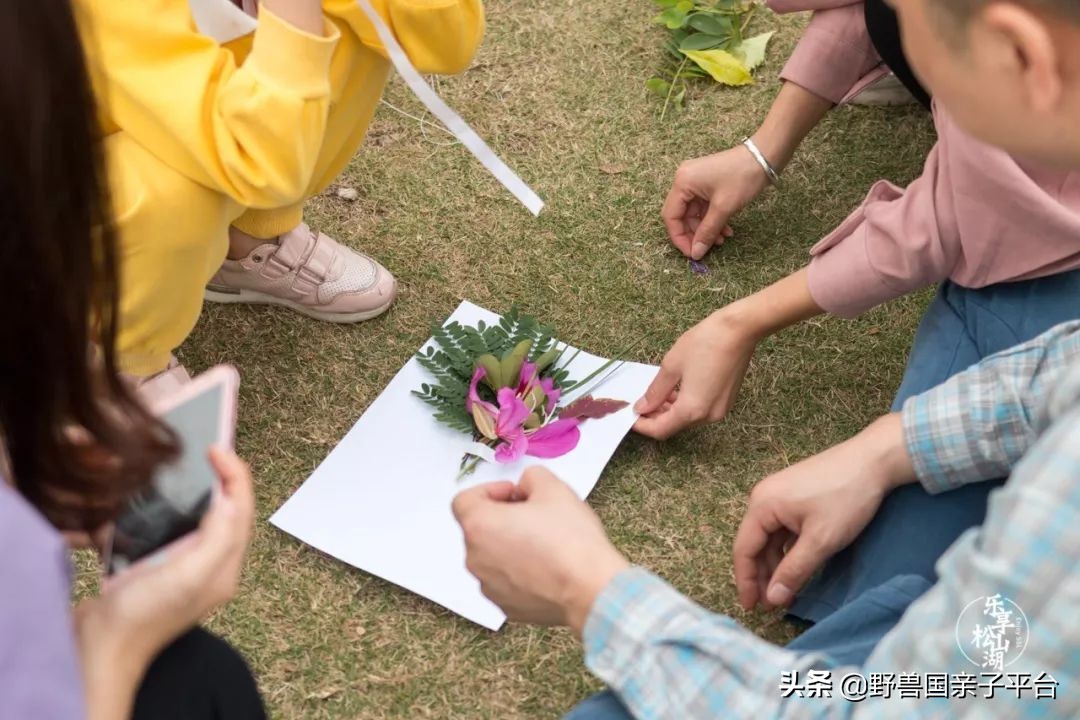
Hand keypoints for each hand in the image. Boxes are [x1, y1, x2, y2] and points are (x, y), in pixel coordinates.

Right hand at [75, 448, 254, 717]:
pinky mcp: (161, 568)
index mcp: (223, 567)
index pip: (241, 511)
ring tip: (194, 466)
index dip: (234, 475)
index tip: (216, 448)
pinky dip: (178, 509)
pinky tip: (164, 497)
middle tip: (210, 450)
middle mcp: (211, 567)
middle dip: (225, 479)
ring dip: (205, 491)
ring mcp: (186, 568)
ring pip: (206, 519)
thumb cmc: (142, 615)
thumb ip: (216, 539)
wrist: (99, 649)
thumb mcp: (187, 575)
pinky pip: (180, 529)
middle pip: (229, 512)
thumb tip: (232, 500)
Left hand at [452, 468, 629, 635]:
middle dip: (502, 518)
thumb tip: (525, 488)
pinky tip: (547, 569)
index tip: (514, 495)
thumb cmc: (570, 538)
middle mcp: (475, 559)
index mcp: (479, 526)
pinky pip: (505, 582)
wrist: (592, 589)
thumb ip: (530, 477)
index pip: (464, 501)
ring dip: (510, 545)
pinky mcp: (506, 608)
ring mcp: (489, 587)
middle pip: (479, 529)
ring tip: (544, 543)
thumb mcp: (553, 487)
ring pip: (492, 557)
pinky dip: (519, 572)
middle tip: (535, 515)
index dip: (489, 491)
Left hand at [633, 308, 758, 439]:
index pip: (661, 429)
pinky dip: (685, 405)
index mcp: (692, 410)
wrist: (740, 330)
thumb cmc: (705, 343)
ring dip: (670, 410)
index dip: (642, 425)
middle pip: (675, 426)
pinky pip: (700, 411)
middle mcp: (707, 417)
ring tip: (657, 393)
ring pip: (687, 419)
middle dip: (655, 417)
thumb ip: (655, 391)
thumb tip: (642, 407)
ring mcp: (720, 410)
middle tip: (640, 402)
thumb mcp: (671, 366)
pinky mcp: (726, 402)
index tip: (629, 414)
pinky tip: (676, 390)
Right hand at [662, 146, 765, 259]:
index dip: (679, 237)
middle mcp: (684, 180)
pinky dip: (712, 220)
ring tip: (722, 239)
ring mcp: (695, 181)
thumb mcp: (723, 208)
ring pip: (694, 214)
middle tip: (707, 248)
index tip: (692, 253)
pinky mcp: (707, 184)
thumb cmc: (743, 177)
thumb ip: (707, 232)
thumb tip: (696, 253)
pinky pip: (703, 207)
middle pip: (681, 216)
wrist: (764, 156)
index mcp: (682, 182)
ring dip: (706, 228)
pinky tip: (726, 230)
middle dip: (695, 234)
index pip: (671, 216)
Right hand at [732, 414, 914, 610]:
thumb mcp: (821, 540)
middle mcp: (764, 498)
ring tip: (784, 591)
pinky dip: (786, 550)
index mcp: (762, 505)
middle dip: (761, 575)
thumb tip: (773, 598)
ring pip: (770, 538)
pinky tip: (795, 566)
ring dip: (775, 564)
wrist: (874, 460)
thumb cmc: (846, 497)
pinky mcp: (795, 495)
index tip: (751, 607)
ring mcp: (779, 495)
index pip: (744, 549)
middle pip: (754, 543)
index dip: (746, 581)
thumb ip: (794, 571)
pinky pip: (782, 528)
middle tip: (770, 605)